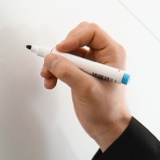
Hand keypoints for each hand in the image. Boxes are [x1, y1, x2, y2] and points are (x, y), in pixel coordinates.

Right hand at [40, 21, 131, 150]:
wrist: (106, 127)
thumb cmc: (106, 109)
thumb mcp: (86, 89)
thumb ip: (68, 72)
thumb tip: (51, 58)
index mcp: (112, 53)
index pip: (91, 32)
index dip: (74, 37)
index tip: (60, 50)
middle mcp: (103, 54)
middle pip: (77, 37)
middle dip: (62, 50)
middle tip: (52, 62)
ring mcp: (91, 62)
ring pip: (68, 51)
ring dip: (55, 62)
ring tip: (48, 77)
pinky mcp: (81, 71)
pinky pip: (64, 62)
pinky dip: (55, 70)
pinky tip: (50, 82)